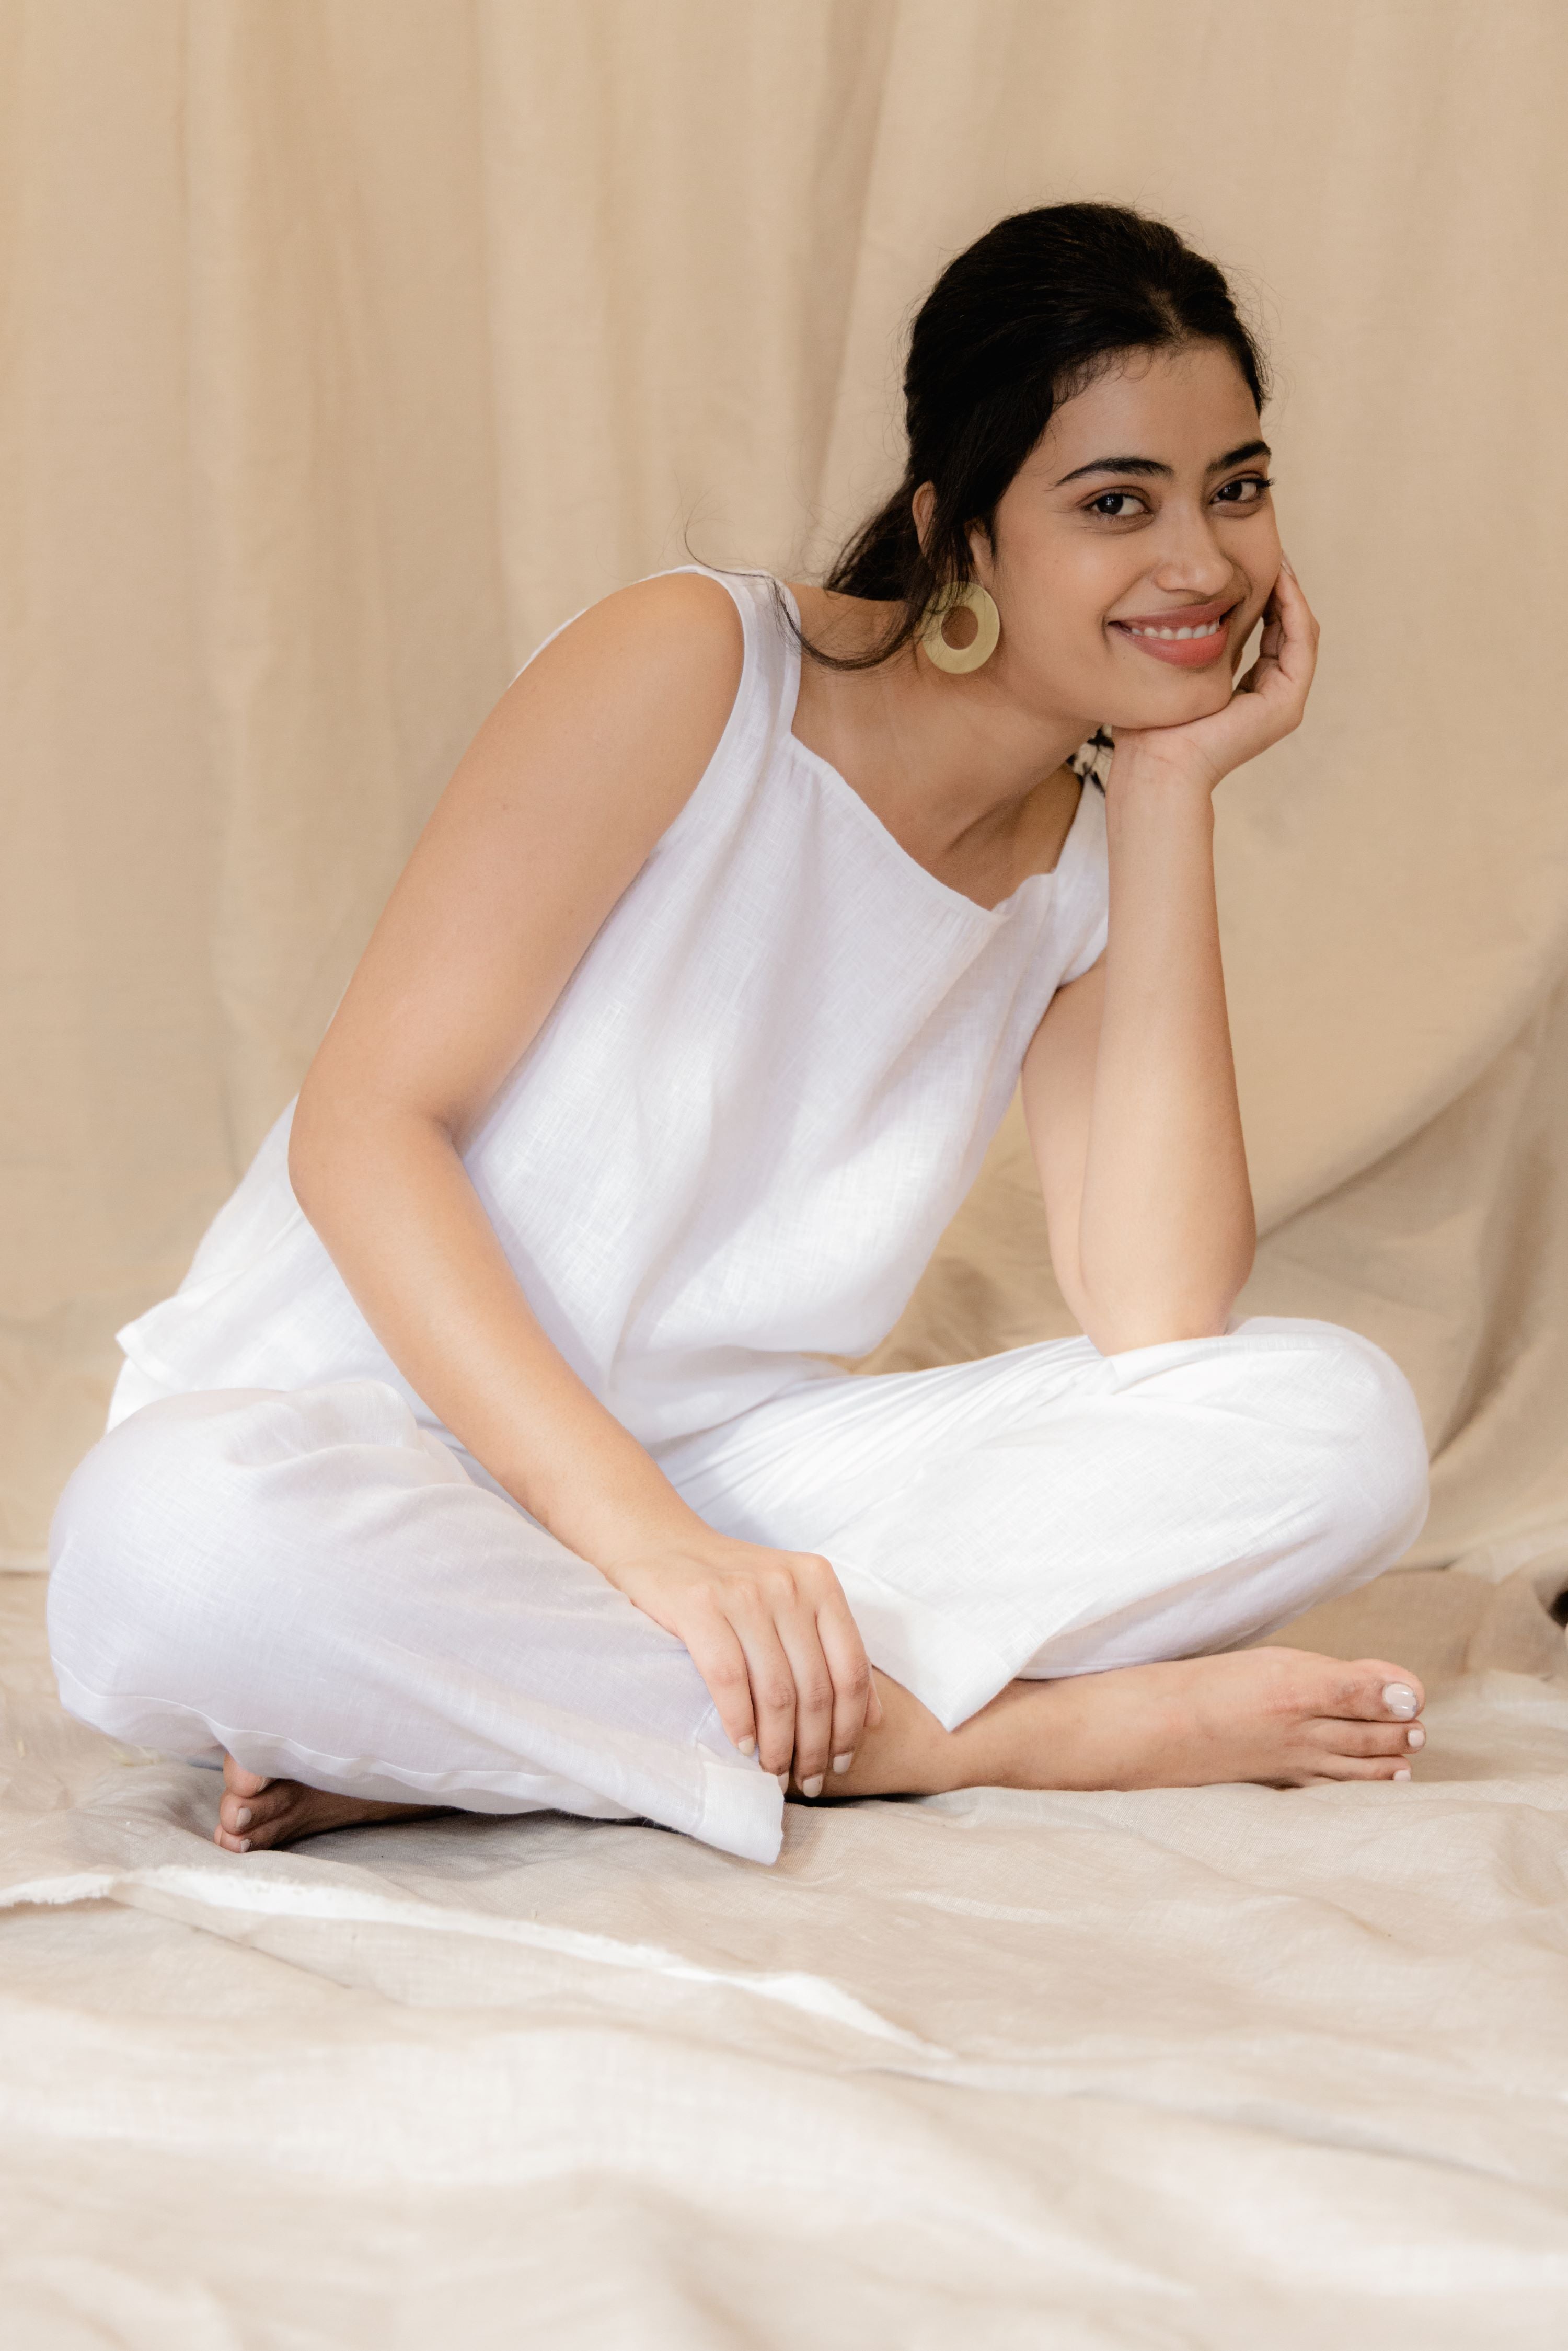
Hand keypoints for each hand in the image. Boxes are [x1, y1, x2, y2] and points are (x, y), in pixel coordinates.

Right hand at [599, 1531, 881, 1791]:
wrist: (661, 1542)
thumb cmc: (731, 1584)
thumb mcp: (793, 1601)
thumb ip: (832, 1648)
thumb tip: (875, 1718)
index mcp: (820, 1582)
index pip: (851, 1668)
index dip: (851, 1725)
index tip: (844, 1762)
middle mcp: (788, 1584)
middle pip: (816, 1687)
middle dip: (816, 1747)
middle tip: (811, 1781)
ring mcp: (744, 1594)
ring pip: (776, 1691)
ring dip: (779, 1746)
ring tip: (775, 1774)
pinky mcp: (699, 1606)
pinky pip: (729, 1680)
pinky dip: (740, 1722)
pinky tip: (743, 1747)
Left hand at [1112, 555, 1318, 792]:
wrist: (1155, 766)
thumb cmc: (1149, 726)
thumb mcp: (1172, 671)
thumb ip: (1188, 643)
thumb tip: (1177, 604)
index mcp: (1248, 692)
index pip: (1268, 631)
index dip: (1264, 594)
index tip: (1247, 560)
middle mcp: (1271, 696)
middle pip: (1287, 627)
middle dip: (1281, 587)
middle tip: (1270, 548)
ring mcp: (1283, 702)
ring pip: (1299, 630)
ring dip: (1291, 591)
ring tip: (1277, 556)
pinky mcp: (1286, 703)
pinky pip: (1301, 642)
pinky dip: (1293, 608)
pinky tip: (1279, 579)